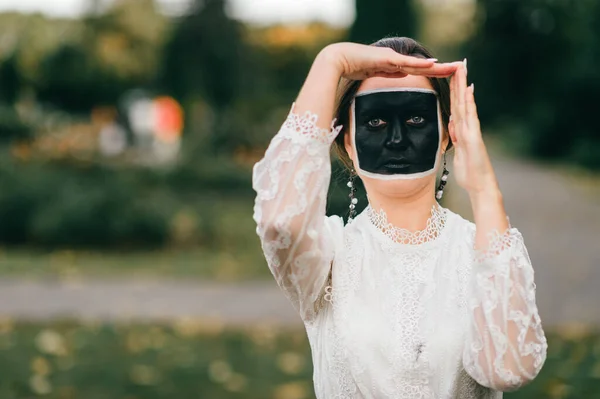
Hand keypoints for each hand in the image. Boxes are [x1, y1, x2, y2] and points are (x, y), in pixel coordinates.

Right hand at [320, 42, 459, 80]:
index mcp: (394, 66)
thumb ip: (388, 75)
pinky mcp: (387, 59)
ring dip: (438, 66)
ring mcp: (392, 58)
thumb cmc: (351, 68)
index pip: (417, 70)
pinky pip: (407, 63)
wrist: (338, 61)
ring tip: (454, 67)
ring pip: (420, 64)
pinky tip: (434, 64)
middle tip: (460, 68)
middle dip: (442, 68)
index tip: (447, 74)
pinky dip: (421, 64)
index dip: (433, 72)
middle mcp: (396, 60)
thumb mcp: (374, 75)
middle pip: (424, 65)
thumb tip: (403, 76)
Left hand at [448, 61, 499, 196]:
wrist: (479, 185)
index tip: (451, 74)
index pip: (456, 105)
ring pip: (466, 104)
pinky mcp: (474, 137)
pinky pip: (471, 117)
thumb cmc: (469, 171)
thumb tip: (452, 125)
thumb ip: (455, 137)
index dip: (453, 90)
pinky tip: (469, 90)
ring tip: (463, 68)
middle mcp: (468, 126)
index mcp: (462, 129)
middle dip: (459, 81)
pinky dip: (470, 103)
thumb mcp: (457, 151)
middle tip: (459, 62)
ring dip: (464, 86)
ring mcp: (472, 130)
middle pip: (462, 100)